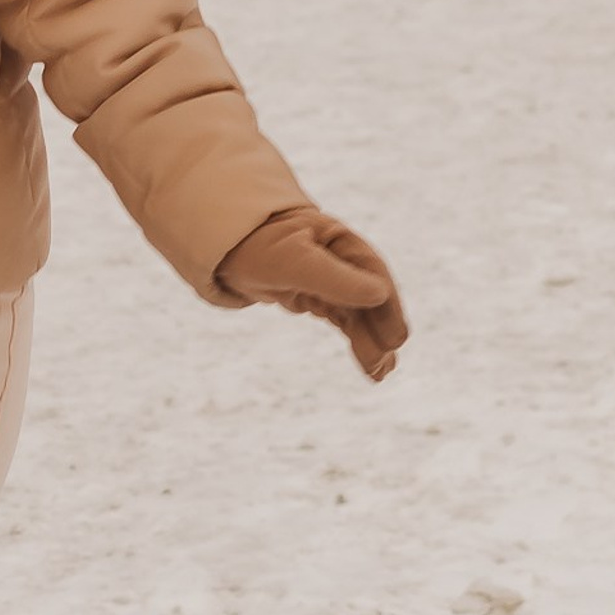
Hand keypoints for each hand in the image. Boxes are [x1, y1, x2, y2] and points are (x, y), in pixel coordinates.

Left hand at [216, 207, 407, 381]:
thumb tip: (379, 294)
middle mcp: (339, 258)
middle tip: (384, 365)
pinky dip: (357, 339)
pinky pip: (344, 318)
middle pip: (368, 297)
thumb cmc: (255, 246)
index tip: (394, 339)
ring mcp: (329, 277)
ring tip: (379, 374)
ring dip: (371, 342)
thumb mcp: (292, 260)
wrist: (220, 247)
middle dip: (378, 331)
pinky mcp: (315, 294)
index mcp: (338, 239)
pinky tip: (369, 364)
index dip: (387, 306)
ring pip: (358, 312)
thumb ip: (333, 277)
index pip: (372, 273)